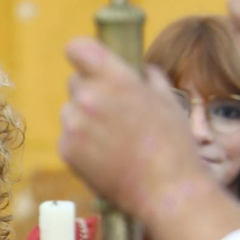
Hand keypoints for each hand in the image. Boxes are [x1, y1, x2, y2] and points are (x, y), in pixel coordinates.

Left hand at [59, 38, 216, 223]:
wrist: (166, 191)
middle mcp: (88, 98)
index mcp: (114, 79)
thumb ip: (145, 76)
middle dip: (91, 91)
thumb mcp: (167, 99)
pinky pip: (69, 136)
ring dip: (85, 119)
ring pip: (71, 111)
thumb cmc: (173, 144)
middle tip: (114, 112)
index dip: (82, 53)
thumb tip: (135, 69)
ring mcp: (73, 125)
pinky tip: (107, 156)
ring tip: (114, 139)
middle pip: (75, 82)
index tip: (87, 61)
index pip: (77, 48)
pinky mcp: (66, 150)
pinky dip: (82, 143)